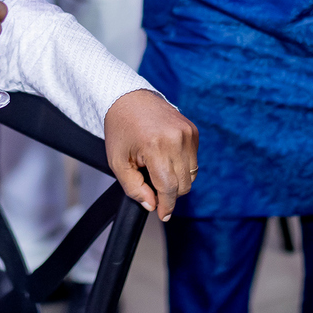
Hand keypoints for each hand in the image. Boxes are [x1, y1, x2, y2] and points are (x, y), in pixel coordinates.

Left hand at [104, 89, 198, 221]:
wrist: (129, 98)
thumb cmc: (121, 128)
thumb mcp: (118, 162)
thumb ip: (134, 188)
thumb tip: (152, 205)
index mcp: (156, 147)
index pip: (169, 188)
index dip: (166, 206)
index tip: (163, 215)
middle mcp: (176, 139)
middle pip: (183, 184)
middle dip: (170, 193)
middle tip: (153, 187)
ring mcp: (187, 133)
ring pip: (191, 175)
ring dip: (177, 180)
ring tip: (158, 169)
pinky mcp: (193, 130)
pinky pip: (193, 160)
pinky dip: (182, 165)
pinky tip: (166, 158)